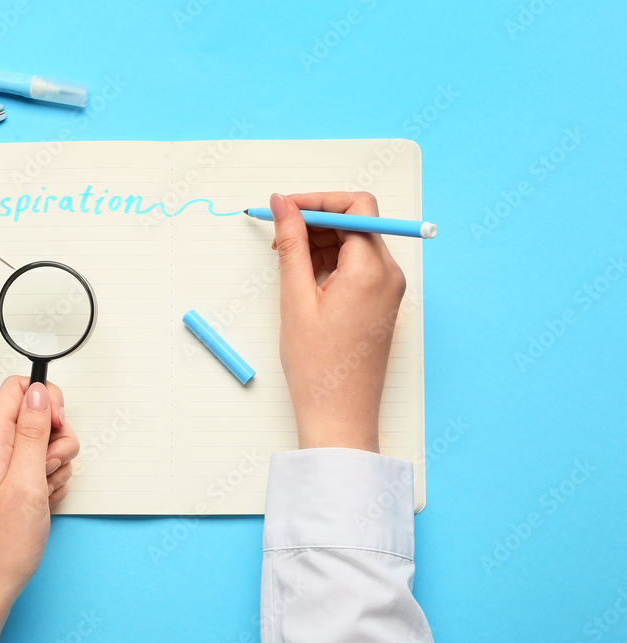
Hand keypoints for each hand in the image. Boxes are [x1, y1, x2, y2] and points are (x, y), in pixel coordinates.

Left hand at [0, 377, 78, 642]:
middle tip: (49, 469)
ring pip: (38, 443)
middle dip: (55, 439)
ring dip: (53, 464)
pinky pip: (33, 466)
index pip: (18, 390)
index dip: (46, 402)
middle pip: (32, 415)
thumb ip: (34, 432)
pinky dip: (44, 481)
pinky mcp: (1, 483)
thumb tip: (39, 392)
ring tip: (43, 493)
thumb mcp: (27, 482)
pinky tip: (40, 502)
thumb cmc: (2, 545)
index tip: (58, 428)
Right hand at [271, 192, 405, 452]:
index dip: (317, 200)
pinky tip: (304, 280)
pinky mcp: (382, 303)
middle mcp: (389, 275)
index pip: (355, 207)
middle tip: (278, 236)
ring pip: (356, 243)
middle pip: (356, 222)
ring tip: (286, 262)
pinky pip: (358, 266)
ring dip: (321, 242)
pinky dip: (331, 262)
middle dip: (316, 221)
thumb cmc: (318, 367)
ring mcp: (389, 290)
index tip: (284, 207)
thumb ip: (291, 244)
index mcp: (372, 270)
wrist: (340, 416)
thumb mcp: (296, 298)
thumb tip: (283, 204)